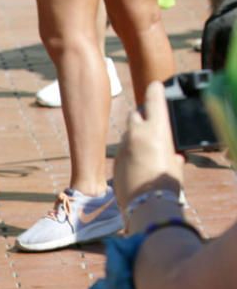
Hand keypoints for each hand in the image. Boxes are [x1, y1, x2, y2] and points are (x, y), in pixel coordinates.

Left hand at [113, 81, 185, 210]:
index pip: (153, 100)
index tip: (154, 85)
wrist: (146, 203)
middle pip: (135, 114)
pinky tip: (138, 164)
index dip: (154, 91)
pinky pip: (123, 150)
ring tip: (146, 149)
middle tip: (150, 122)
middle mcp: (136, 133)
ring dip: (135, 136)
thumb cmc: (167, 182)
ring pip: (127, 133)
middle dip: (142, 115)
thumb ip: (171, 152)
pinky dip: (130, 152)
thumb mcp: (176, 163)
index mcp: (155, 128)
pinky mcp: (114, 160)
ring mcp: (122, 146)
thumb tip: (172, 154)